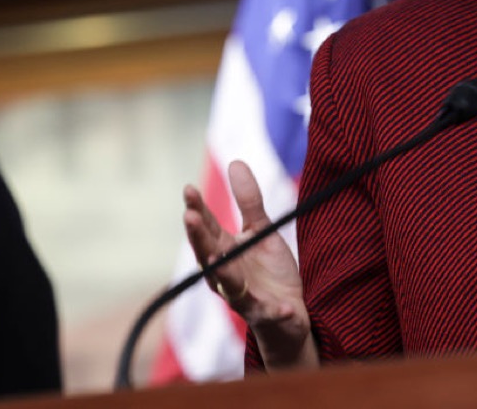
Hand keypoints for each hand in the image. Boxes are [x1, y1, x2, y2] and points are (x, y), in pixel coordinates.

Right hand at [183, 160, 317, 368]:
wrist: (288, 314)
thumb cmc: (268, 271)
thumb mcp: (262, 232)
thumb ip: (249, 202)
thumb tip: (234, 162)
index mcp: (225, 252)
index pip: (207, 228)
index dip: (197, 210)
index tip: (187, 189)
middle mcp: (226, 275)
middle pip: (208, 254)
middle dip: (198, 237)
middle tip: (189, 216)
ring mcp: (243, 296)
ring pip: (229, 285)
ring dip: (222, 272)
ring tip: (214, 257)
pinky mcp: (266, 314)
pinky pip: (269, 312)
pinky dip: (275, 310)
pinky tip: (284, 307)